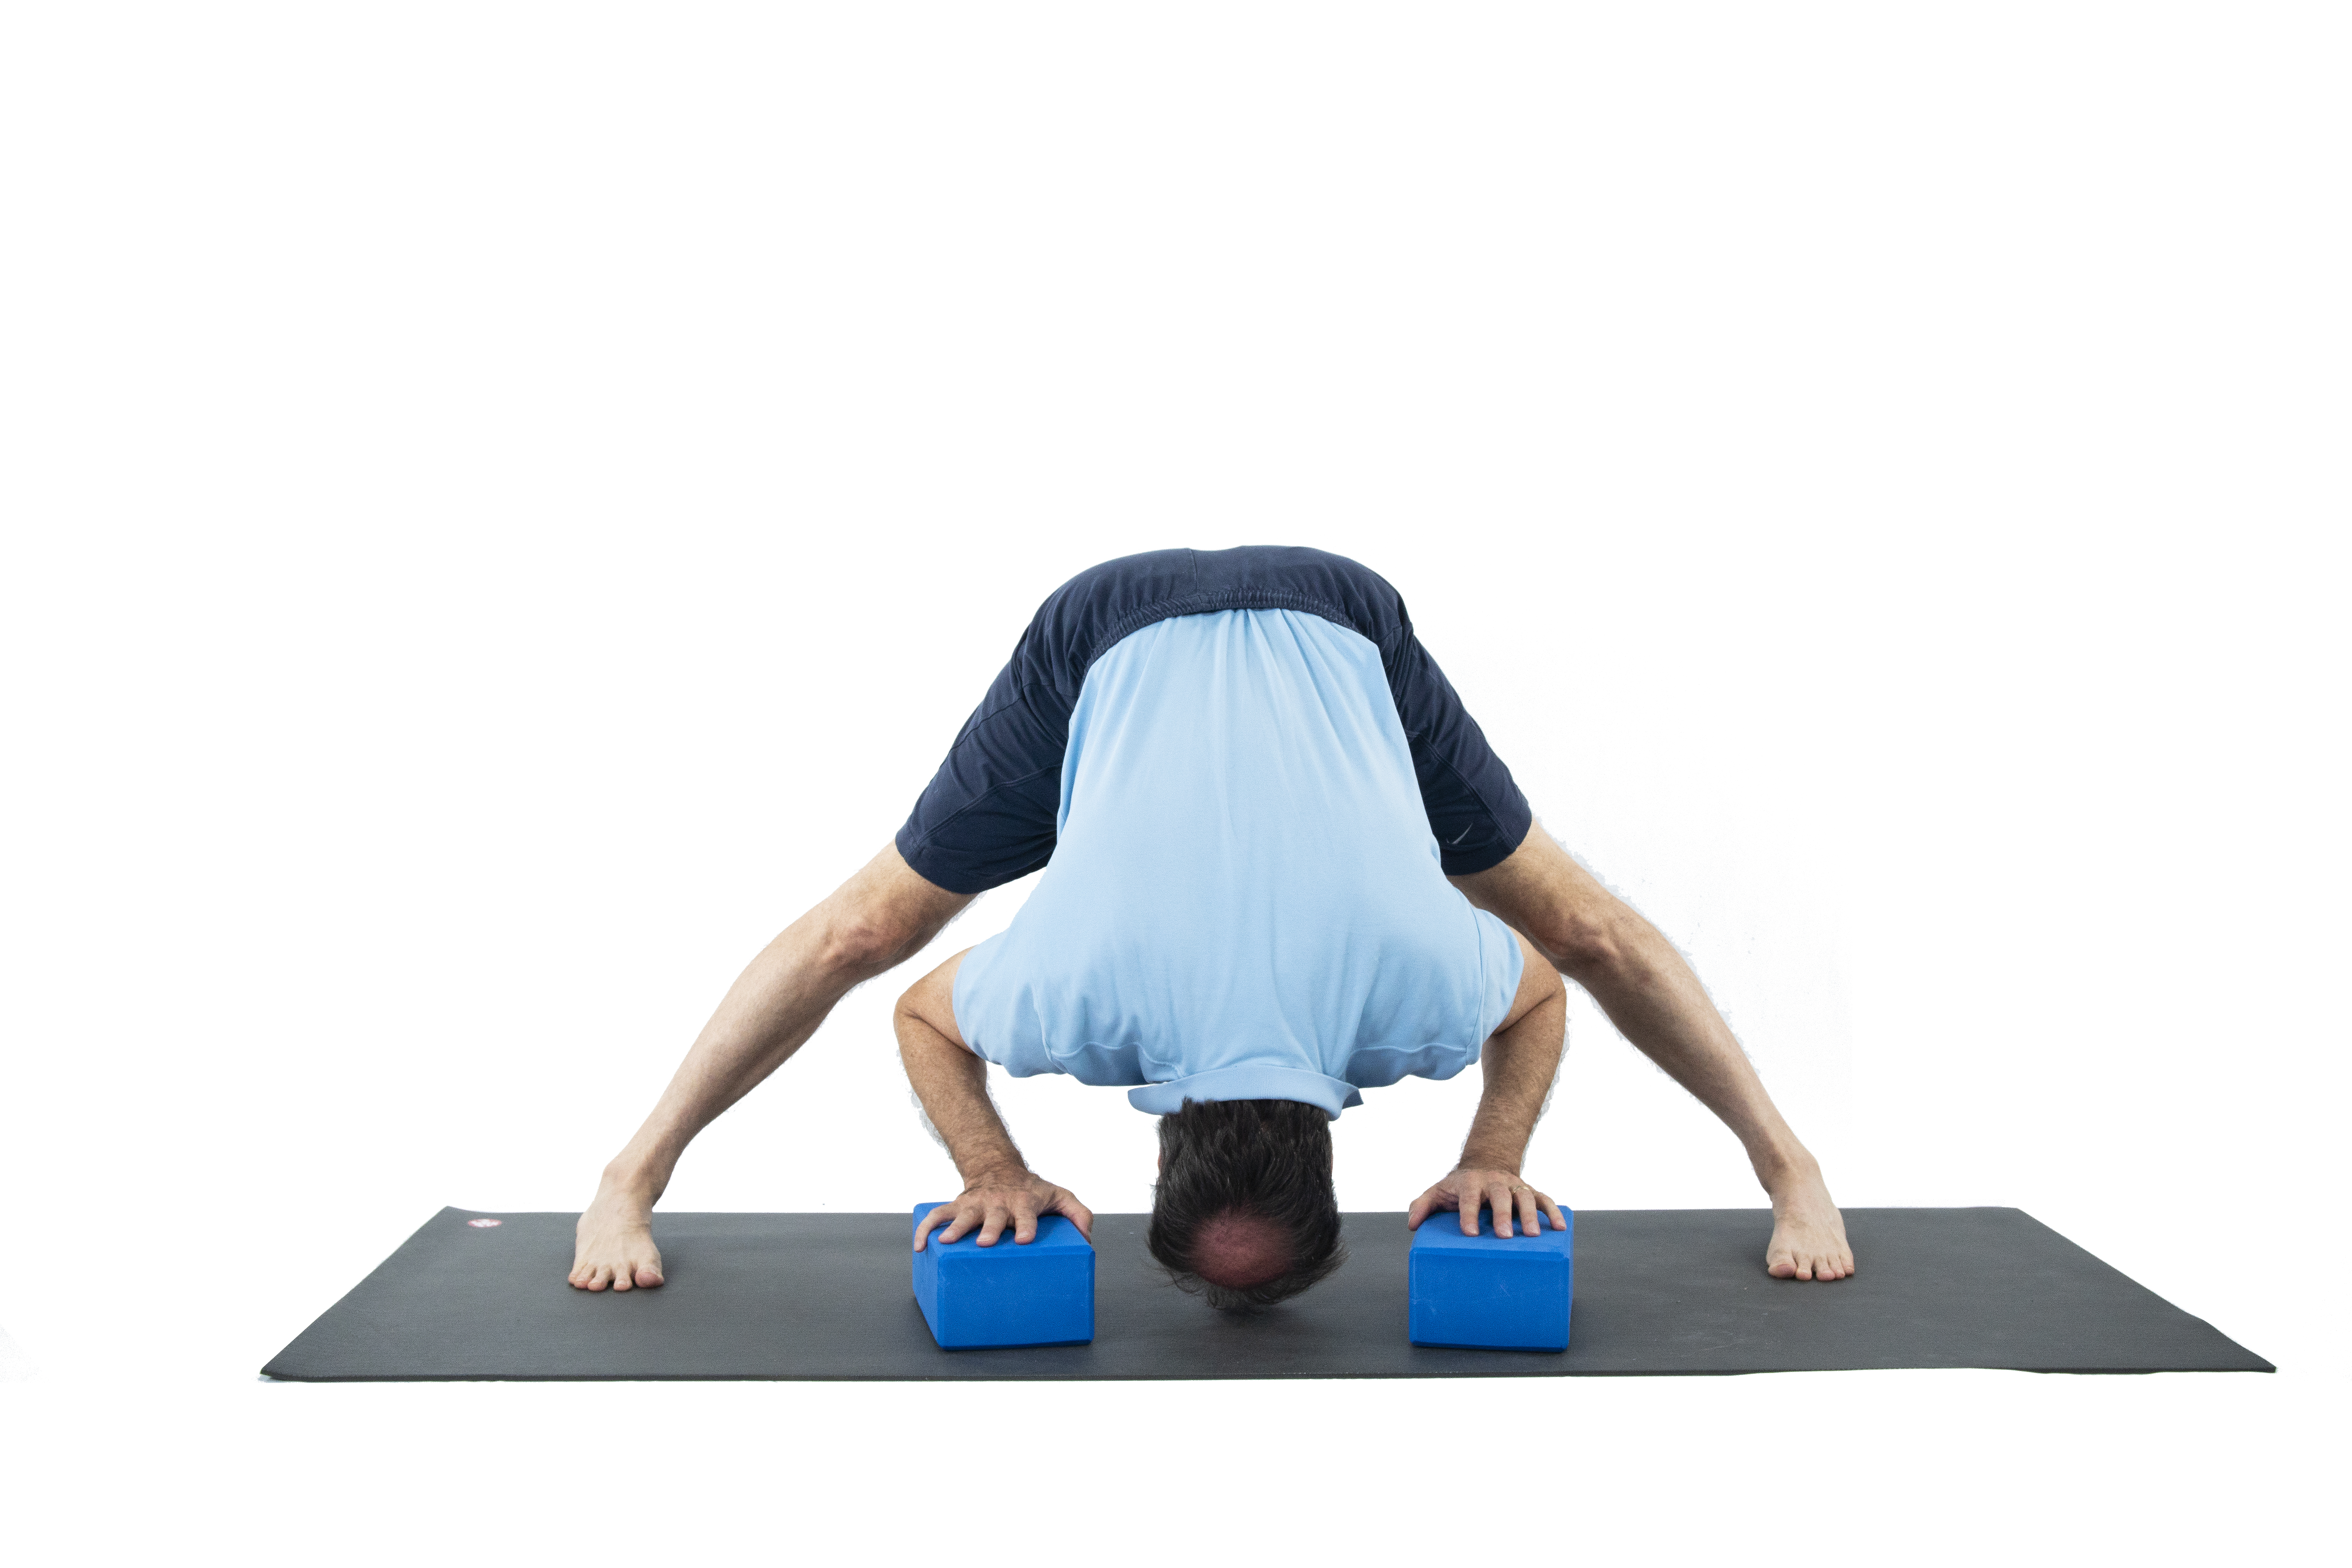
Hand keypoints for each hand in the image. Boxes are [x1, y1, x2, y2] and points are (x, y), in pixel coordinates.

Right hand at [913, 1167, 1094, 1249]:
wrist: (999, 1169)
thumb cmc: (1031, 1191)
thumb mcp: (1059, 1196)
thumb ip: (1078, 1214)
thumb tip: (1087, 1239)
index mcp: (1023, 1202)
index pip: (1026, 1215)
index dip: (1025, 1227)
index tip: (1024, 1239)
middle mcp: (998, 1203)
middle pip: (992, 1217)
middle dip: (988, 1228)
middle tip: (984, 1242)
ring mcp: (975, 1204)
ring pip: (962, 1215)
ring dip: (954, 1228)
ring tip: (945, 1242)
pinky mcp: (957, 1206)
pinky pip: (937, 1216)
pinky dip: (926, 1229)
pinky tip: (921, 1246)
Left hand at [1408, 1166, 1565, 1237]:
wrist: (1484, 1165)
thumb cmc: (1458, 1187)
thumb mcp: (1437, 1192)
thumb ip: (1422, 1205)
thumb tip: (1412, 1225)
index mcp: (1470, 1183)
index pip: (1468, 1198)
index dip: (1469, 1214)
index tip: (1470, 1233)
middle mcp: (1493, 1182)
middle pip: (1500, 1196)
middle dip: (1503, 1215)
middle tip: (1504, 1236)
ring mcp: (1513, 1186)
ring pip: (1524, 1196)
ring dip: (1531, 1215)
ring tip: (1533, 1235)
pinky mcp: (1529, 1190)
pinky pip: (1544, 1199)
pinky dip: (1553, 1211)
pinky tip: (1560, 1227)